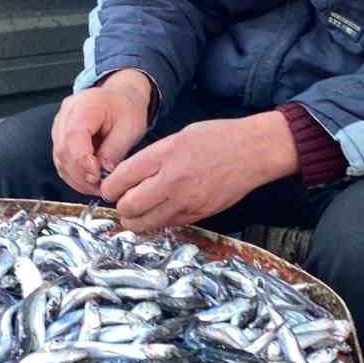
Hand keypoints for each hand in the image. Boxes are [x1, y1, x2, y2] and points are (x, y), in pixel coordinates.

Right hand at [51, 70, 153, 195]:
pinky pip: (62, 161)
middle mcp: (66, 114)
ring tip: (97, 188)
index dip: (83, 161)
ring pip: (60, 159)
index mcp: (84, 106)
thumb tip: (102, 174)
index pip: (74, 137)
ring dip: (77, 178)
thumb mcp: (129, 128)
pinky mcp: (60, 137)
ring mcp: (60, 125)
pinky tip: (89, 182)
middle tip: (100, 188)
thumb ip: (113, 151)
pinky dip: (74, 175)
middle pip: (63, 151)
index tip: (97, 177)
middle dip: (81, 175)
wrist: (120, 96)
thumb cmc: (126, 108)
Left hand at [101, 112, 298, 231]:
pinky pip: (166, 225)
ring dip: (135, 220)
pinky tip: (160, 212)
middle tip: (123, 200)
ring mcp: (186, 201)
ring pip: (144, 223)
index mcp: (164, 155)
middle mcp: (172, 180)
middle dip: (120, 206)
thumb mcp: (179, 137)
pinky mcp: (198, 215)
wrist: (254, 152)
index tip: (111, 188)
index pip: (120, 179)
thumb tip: (129, 176)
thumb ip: (153, 158)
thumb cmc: (218, 139)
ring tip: (138, 212)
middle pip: (128, 206)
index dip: (109, 187)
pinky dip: (157, 222)